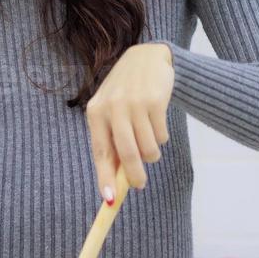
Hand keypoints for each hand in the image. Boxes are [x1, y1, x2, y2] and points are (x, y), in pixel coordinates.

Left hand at [85, 42, 172, 199]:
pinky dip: (161, 138)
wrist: (148, 57)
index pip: (100, 151)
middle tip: (139, 185)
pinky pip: (161, 136)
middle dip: (134, 175)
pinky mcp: (155, 101)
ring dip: (152, 153)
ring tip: (150, 143)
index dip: (104, 177)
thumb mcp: (111, 111)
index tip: (109, 199)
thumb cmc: (126, 93)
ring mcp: (135, 103)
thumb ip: (111, 140)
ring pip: (147, 148)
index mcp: (96, 112)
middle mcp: (114, 107)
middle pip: (126, 153)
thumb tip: (114, 181)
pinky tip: (157, 122)